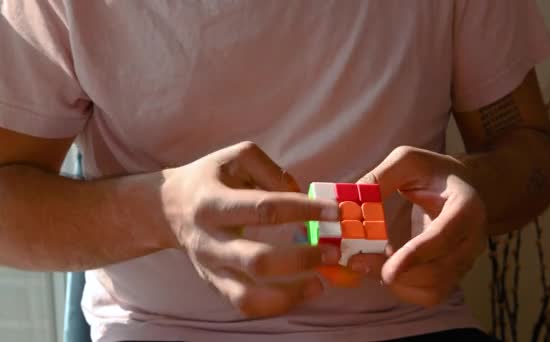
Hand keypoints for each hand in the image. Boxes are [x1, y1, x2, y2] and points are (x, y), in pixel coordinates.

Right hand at [160, 141, 339, 316]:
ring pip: (248, 297)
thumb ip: (270, 170)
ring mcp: (210, 268)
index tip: (335, 212)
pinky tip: (300, 293)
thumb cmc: (209, 178)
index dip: (303, 211)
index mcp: (213, 203)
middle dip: (301, 259)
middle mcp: (210, 241)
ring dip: (290, 294)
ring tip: (320, 283)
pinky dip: (276, 305)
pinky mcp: (215, 285)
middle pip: (258, 261)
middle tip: (332, 251)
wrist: (167, 207)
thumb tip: (299, 195)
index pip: (264, 209)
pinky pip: (245, 305)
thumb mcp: (235, 157)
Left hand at [349, 146, 486, 306]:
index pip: (444, 237)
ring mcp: (464, 261)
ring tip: (366, 263)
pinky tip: (383, 269)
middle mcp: (471, 240)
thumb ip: (381, 177)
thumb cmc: (433, 172)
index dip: (416, 255)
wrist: (460, 186)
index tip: (388, 269)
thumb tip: (349, 201)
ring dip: (396, 283)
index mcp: (466, 208)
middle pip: (438, 271)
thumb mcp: (407, 161)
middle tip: (357, 262)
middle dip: (396, 272)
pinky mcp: (451, 274)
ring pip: (433, 289)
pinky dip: (402, 288)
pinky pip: (429, 294)